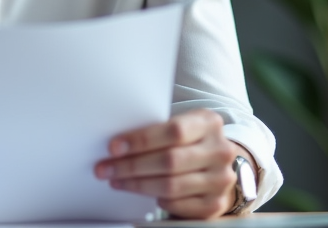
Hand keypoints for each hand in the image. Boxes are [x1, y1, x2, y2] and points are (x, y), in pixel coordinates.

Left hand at [94, 109, 248, 218]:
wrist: (217, 163)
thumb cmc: (189, 141)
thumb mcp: (181, 125)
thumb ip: (157, 130)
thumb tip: (118, 143)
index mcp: (209, 123)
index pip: (173, 131)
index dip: (141, 140)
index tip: (114, 147)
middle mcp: (220, 151)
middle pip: (170, 161)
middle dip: (131, 166)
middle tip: (106, 168)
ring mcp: (220, 179)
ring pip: (171, 186)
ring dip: (137, 184)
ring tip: (117, 180)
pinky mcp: (215, 203)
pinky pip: (178, 204)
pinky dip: (157, 199)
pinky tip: (144, 192)